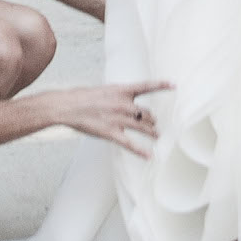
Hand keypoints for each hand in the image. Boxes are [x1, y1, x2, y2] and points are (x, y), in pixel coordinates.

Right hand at [54, 79, 170, 155]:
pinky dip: (141, 151)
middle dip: (151, 119)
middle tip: (154, 124)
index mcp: (121, 90)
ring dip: (152, 132)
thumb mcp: (103, 90)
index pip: (146, 86)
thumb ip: (118, 96)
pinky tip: (149, 156)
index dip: (162, 85)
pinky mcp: (111, 133)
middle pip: (145, 112)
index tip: (174, 85)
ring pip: (142, 126)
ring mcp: (118, 119)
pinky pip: (130, 143)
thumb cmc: (82, 97)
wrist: (66, 106)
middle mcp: (123, 104)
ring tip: (158, 136)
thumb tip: (127, 102)